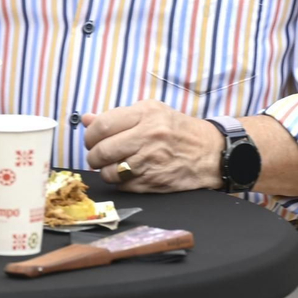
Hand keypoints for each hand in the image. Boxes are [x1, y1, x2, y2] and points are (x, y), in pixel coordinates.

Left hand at [82, 100, 222, 192]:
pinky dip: (119, 182)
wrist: (210, 153)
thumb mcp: (151, 112)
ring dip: (104, 170)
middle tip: (96, 155)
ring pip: (109, 171)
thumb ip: (117, 116)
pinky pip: (122, 186)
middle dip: (93, 155)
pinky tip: (126, 174)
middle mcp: (148, 137)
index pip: (102, 125)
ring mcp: (151, 161)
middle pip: (102, 150)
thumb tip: (87, 119)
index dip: (90, 135)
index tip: (91, 140)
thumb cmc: (177, 130)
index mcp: (146, 114)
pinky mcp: (154, 182)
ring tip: (111, 165)